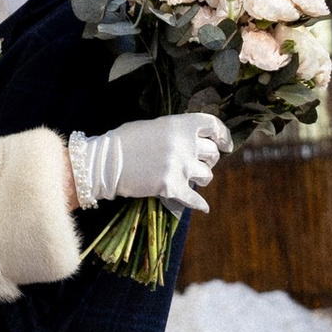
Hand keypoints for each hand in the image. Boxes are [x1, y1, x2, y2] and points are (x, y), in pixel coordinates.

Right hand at [67, 113, 231, 214]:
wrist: (105, 162)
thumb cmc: (125, 141)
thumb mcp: (155, 127)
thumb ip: (177, 132)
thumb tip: (195, 141)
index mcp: (180, 125)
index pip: (213, 126)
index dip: (223, 135)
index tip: (225, 144)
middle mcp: (184, 144)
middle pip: (212, 153)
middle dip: (209, 159)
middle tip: (200, 163)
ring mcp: (180, 167)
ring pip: (207, 176)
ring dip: (201, 178)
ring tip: (190, 178)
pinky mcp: (172, 187)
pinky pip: (195, 199)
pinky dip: (200, 204)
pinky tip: (203, 207)